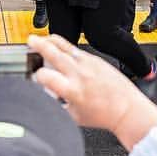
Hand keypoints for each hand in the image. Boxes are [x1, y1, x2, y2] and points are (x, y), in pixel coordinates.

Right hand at [28, 35, 156, 150]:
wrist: (126, 108)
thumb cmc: (103, 115)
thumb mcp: (74, 117)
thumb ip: (56, 107)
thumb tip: (43, 100)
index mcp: (72, 91)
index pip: (46, 76)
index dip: (37, 76)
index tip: (36, 78)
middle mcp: (79, 75)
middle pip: (54, 54)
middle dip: (39, 45)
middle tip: (30, 41)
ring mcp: (88, 64)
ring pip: (65, 46)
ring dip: (50, 41)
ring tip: (39, 38)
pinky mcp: (95, 59)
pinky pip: (75, 48)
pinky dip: (63, 45)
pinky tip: (58, 45)